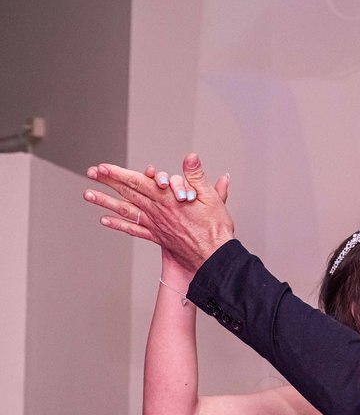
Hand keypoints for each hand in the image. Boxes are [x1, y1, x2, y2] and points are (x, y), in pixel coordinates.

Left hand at [84, 152, 233, 274]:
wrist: (214, 257)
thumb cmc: (216, 229)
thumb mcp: (212, 197)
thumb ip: (197, 176)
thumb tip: (190, 158)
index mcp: (169, 200)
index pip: (139, 182)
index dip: (119, 174)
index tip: (104, 168)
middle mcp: (158, 212)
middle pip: (128, 193)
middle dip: (108, 182)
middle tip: (91, 173)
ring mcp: (156, 225)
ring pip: (126, 210)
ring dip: (105, 202)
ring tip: (88, 195)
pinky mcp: (158, 237)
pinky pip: (134, 230)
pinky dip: (118, 225)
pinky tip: (105, 220)